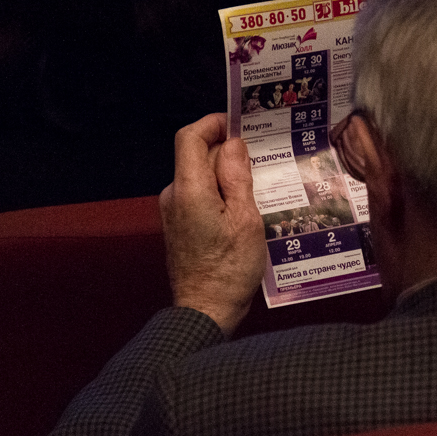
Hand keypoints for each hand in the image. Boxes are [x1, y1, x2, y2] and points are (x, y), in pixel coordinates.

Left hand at [159, 114, 266, 336]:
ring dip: (227, 175)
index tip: (240, 125)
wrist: (205, 311)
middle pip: (197, 156)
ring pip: (200, 177)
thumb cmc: (230, 269)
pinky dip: (221, 194)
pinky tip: (245, 210)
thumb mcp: (246, 219)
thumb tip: (233, 143)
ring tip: (259, 188)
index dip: (213, 124)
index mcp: (189, 189)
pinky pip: (200, 196)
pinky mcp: (180, 226)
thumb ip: (237, 176)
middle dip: (227, 151)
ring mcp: (174, 212)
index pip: (190, 137)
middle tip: (262, 159)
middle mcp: (174, 195)